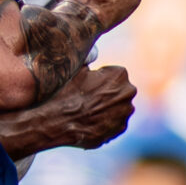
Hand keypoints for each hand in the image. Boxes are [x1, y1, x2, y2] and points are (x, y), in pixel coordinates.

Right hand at [0, 64, 134, 156]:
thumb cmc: (65, 93)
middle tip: (88, 99)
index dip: (99, 80)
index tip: (88, 85)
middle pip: (119, 91)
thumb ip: (90, 62)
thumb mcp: (76, 69)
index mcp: (120, 74)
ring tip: (88, 111)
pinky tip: (90, 122)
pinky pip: (115, 123)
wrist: (57, 122)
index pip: (113, 74)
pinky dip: (105, 122)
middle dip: (107, 94)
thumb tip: (91, 55)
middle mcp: (128, 92)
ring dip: (107, 109)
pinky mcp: (120, 129)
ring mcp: (125, 112)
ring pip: (118, 107)